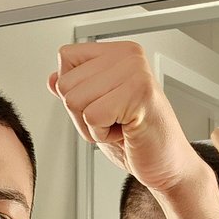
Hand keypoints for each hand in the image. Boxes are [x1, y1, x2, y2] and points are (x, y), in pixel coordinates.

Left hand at [47, 41, 203, 192]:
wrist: (166, 165)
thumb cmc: (136, 139)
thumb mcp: (97, 111)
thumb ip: (77, 91)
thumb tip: (52, 79)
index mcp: (119, 53)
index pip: (66, 58)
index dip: (74, 92)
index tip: (104, 106)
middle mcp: (128, 56)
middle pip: (66, 84)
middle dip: (81, 115)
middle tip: (114, 121)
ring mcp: (135, 72)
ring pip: (75, 100)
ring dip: (92, 126)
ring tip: (120, 125)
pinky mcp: (139, 93)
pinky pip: (92, 116)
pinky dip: (103, 135)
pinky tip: (126, 132)